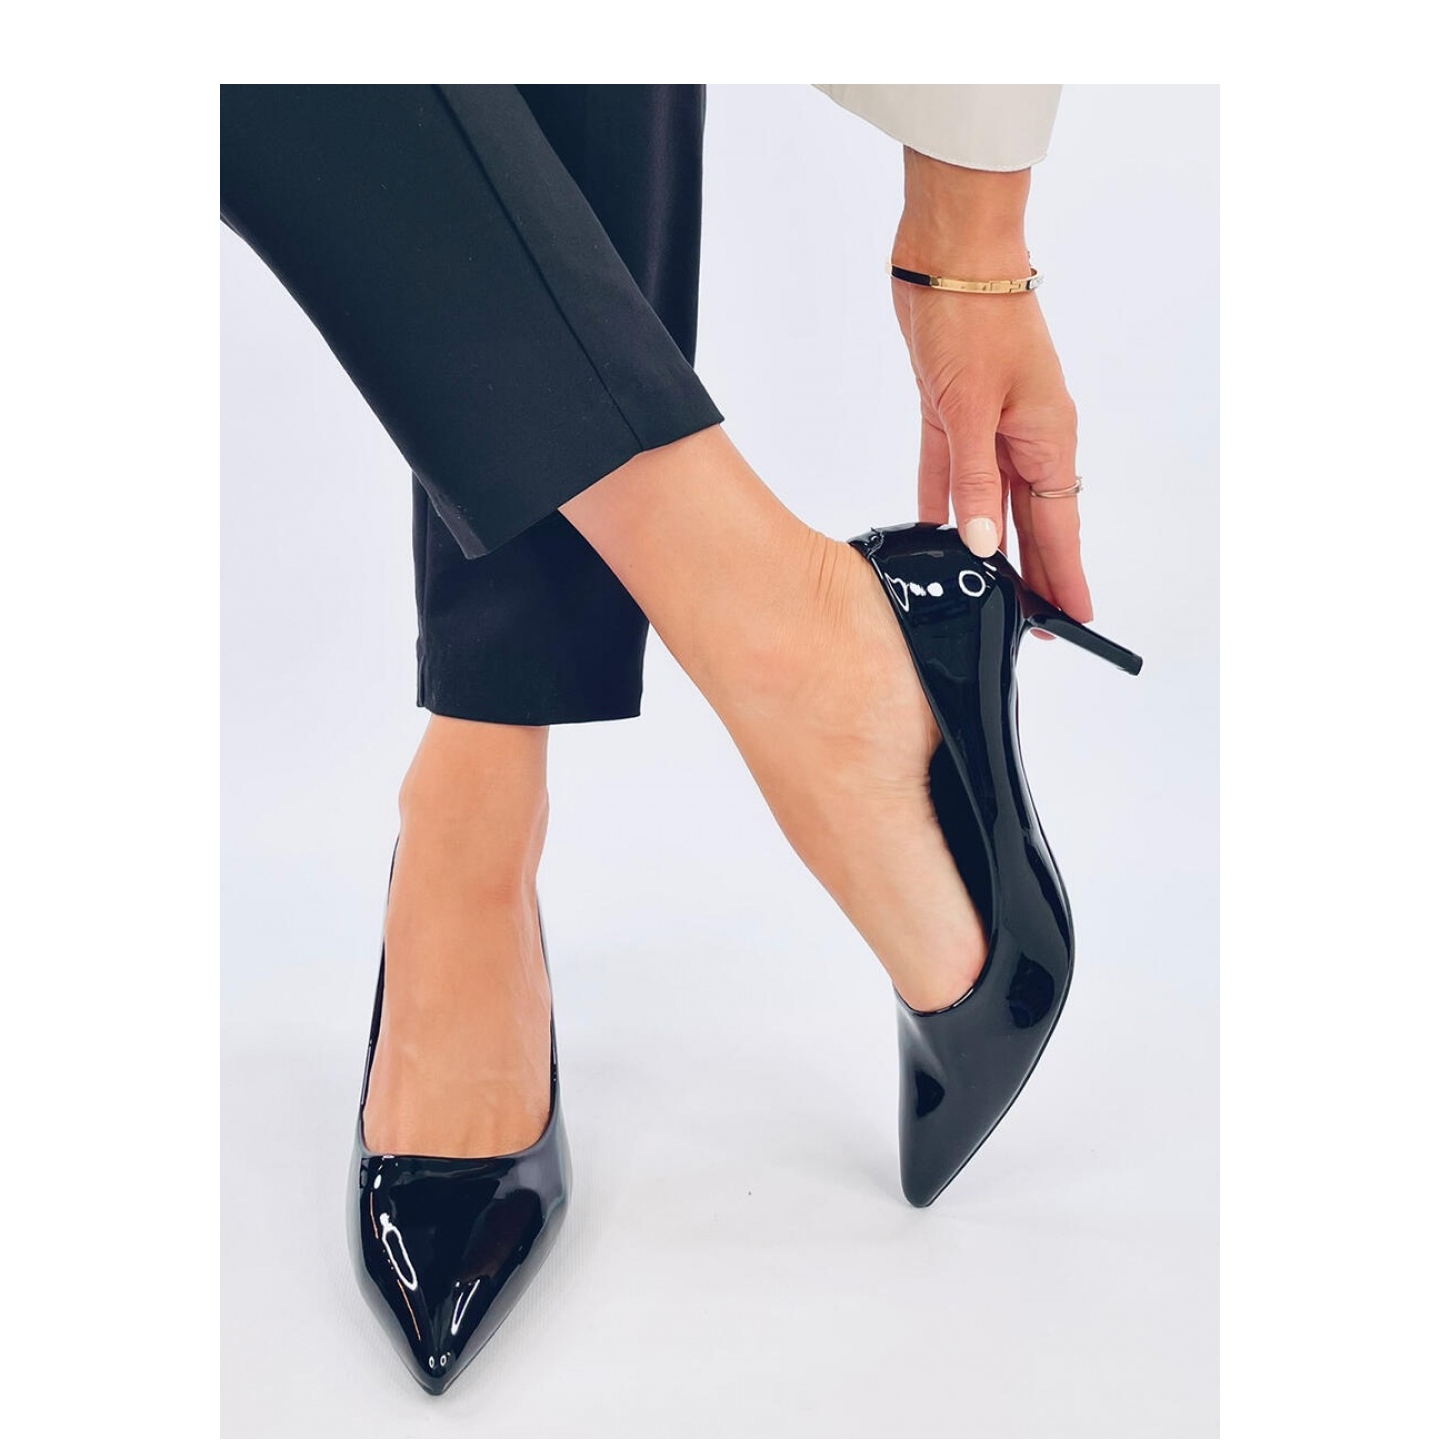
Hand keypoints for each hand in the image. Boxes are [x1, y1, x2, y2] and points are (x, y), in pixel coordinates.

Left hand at [890, 151, 1091, 621]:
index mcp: (1047, 437)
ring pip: (994, 501)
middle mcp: (1026, 435)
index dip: (1063, 576)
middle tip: (1035, 627)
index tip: (1074, 621)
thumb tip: (984, 545)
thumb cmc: (974, 319)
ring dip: (991, 545)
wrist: (950, 255)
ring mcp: (991, 423)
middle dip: (1033, 574)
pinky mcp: (953, 409)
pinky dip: (946, 503)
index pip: (1059, 526)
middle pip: (1032, 521)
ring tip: (991, 593)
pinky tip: (937, 536)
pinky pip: (953, 471)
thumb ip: (976, 481)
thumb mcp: (971, 409)